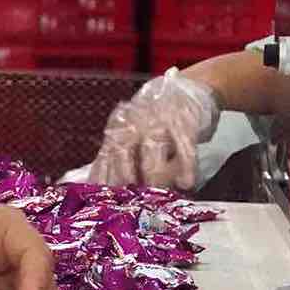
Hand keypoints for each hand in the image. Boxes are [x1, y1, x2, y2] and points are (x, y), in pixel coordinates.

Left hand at [86, 69, 221, 192]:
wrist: (188, 90)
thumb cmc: (155, 119)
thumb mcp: (132, 133)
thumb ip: (117, 158)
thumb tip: (100, 188)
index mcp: (118, 127)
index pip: (105, 156)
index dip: (105, 179)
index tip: (107, 200)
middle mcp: (135, 121)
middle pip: (124, 150)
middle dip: (126, 176)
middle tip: (133, 200)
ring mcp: (159, 118)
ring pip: (152, 147)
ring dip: (157, 174)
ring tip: (161, 194)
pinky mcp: (185, 118)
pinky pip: (184, 144)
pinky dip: (186, 165)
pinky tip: (187, 182)